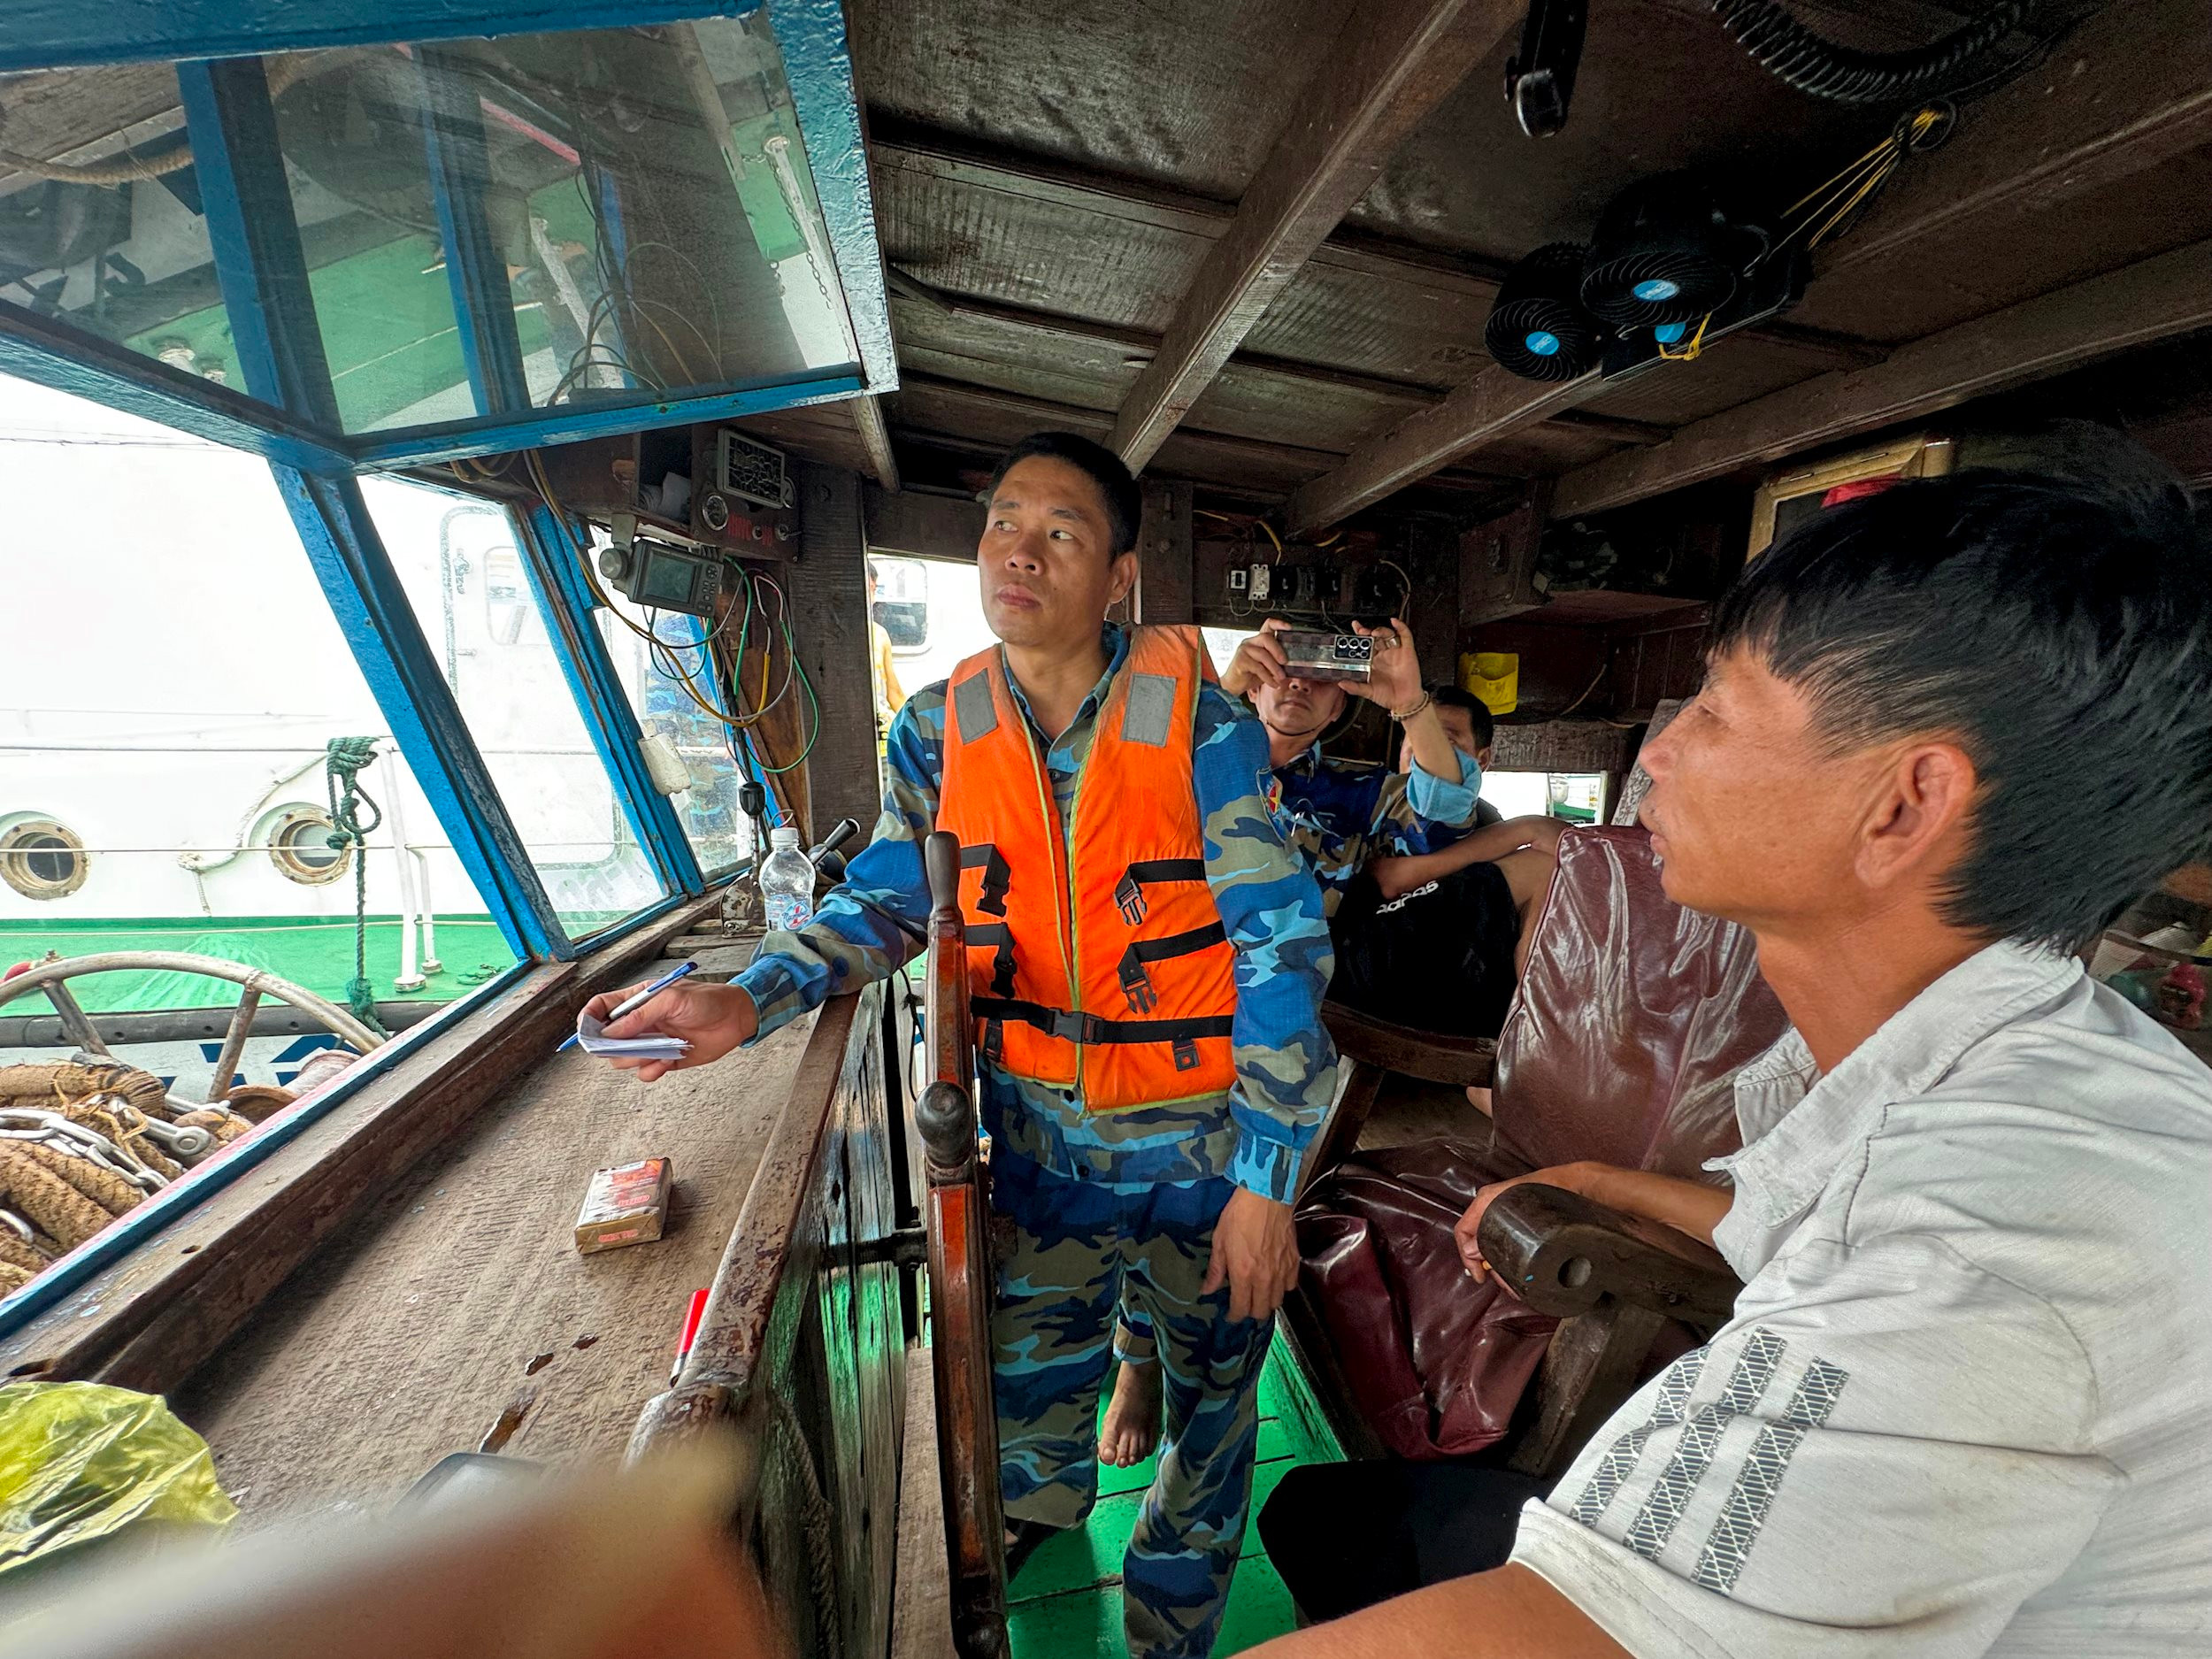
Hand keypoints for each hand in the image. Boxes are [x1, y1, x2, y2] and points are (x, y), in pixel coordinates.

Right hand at [583, 981, 759, 1082]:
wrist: (736, 1018)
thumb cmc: (707, 1000)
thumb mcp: (672, 999)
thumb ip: (640, 1015)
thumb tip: (610, 1032)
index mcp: (637, 1000)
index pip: (601, 1008)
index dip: (589, 1019)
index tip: (587, 1032)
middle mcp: (640, 1023)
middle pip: (606, 1040)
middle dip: (612, 1047)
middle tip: (629, 1047)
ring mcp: (651, 1042)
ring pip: (623, 1059)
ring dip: (636, 1059)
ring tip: (658, 1050)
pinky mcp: (664, 1060)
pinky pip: (644, 1073)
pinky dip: (652, 1071)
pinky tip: (668, 1062)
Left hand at [1202, 1186, 1298, 1321]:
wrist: (1266, 1195)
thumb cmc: (1239, 1215)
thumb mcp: (1219, 1241)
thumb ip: (1215, 1269)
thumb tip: (1207, 1290)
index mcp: (1243, 1274)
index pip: (1241, 1309)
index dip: (1234, 1316)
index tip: (1230, 1315)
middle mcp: (1264, 1278)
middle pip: (1262, 1311)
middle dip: (1251, 1312)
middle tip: (1243, 1304)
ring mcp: (1282, 1270)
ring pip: (1278, 1301)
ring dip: (1267, 1302)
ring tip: (1258, 1293)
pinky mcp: (1294, 1261)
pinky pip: (1290, 1285)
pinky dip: (1282, 1287)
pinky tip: (1274, 1279)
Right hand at [1219, 618, 1291, 697]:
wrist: (1234, 685)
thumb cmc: (1251, 674)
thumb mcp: (1267, 666)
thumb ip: (1276, 661)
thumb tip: (1291, 663)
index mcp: (1258, 640)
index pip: (1268, 625)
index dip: (1279, 624)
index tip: (1290, 628)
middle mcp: (1250, 642)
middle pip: (1266, 638)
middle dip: (1278, 651)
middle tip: (1285, 662)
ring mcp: (1244, 650)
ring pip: (1263, 655)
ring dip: (1275, 668)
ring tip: (1281, 677)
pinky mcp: (1240, 661)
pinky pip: (1258, 668)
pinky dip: (1268, 677)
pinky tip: (1273, 683)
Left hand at [1341, 618, 1420, 711]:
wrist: (1405, 703)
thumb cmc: (1388, 696)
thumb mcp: (1368, 692)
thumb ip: (1355, 687)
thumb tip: (1341, 683)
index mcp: (1373, 661)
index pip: (1365, 644)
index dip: (1359, 635)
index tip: (1354, 628)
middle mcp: (1384, 654)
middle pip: (1375, 637)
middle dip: (1368, 632)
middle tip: (1361, 631)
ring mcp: (1396, 652)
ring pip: (1388, 634)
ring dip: (1381, 631)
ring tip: (1374, 633)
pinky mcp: (1407, 652)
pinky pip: (1405, 636)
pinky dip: (1401, 627)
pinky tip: (1395, 622)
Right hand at [1454, 1163, 1591, 1281]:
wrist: (1575, 1182)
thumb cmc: (1550, 1188)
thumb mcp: (1518, 1209)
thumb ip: (1490, 1230)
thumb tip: (1471, 1251)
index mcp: (1486, 1200)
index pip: (1463, 1229)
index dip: (1466, 1255)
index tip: (1479, 1276)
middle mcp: (1493, 1208)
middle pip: (1481, 1243)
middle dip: (1492, 1268)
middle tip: (1506, 1285)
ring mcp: (1506, 1216)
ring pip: (1497, 1247)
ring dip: (1504, 1268)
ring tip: (1517, 1285)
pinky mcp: (1520, 1224)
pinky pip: (1509, 1244)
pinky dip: (1514, 1260)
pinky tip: (1523, 1273)